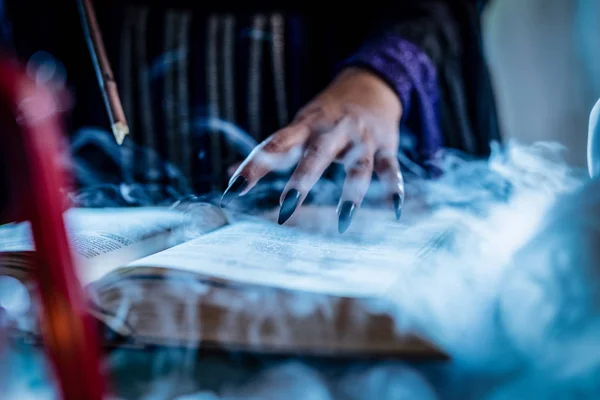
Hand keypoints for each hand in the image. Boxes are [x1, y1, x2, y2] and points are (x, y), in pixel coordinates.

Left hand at [220, 67, 404, 232]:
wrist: (371, 84)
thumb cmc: (326, 114)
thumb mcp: (297, 125)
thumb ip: (269, 152)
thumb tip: (227, 172)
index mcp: (306, 125)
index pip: (276, 144)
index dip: (254, 165)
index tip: (234, 188)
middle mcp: (333, 131)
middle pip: (316, 155)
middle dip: (301, 180)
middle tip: (285, 207)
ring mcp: (361, 139)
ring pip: (358, 165)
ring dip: (352, 192)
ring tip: (343, 220)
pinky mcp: (386, 146)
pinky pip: (390, 168)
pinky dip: (393, 188)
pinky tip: (393, 210)